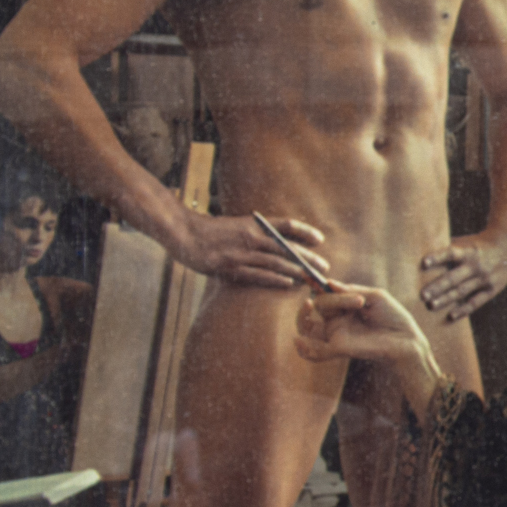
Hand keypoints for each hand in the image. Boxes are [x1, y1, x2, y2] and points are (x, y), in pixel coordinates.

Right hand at [169, 209, 333, 289]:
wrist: (182, 233)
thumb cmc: (210, 231)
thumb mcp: (236, 226)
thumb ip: (256, 233)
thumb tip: (279, 244)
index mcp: (252, 224)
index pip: (285, 224)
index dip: (304, 231)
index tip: (320, 239)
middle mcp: (250, 236)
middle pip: (286, 247)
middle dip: (307, 258)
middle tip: (324, 267)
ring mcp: (240, 252)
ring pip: (275, 262)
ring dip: (296, 271)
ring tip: (312, 278)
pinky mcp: (230, 267)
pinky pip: (257, 274)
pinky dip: (275, 279)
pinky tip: (289, 283)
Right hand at [295, 286, 440, 373]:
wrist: (406, 338)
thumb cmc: (393, 316)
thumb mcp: (374, 296)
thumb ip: (350, 291)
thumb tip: (328, 283)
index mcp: (344, 305)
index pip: (324, 293)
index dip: (313, 284)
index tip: (306, 274)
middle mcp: (337, 319)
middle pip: (319, 305)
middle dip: (332, 298)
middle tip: (351, 299)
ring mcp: (336, 334)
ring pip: (307, 327)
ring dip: (302, 317)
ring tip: (310, 305)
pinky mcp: (339, 349)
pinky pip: (315, 352)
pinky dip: (303, 348)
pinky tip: (299, 341)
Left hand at [418, 233, 506, 322]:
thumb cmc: (478, 244)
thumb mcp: (466, 242)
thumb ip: (448, 249)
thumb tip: (419, 253)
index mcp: (469, 251)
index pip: (451, 253)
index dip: (437, 258)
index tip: (424, 263)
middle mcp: (476, 265)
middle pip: (454, 277)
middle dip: (438, 286)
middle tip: (422, 295)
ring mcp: (485, 278)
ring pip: (463, 291)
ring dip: (446, 299)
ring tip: (431, 306)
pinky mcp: (492, 289)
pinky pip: (476, 302)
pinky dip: (464, 309)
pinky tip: (451, 316)